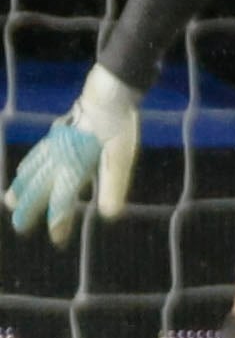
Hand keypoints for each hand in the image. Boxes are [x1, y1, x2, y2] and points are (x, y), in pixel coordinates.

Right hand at [7, 68, 141, 242]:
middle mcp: (58, 160)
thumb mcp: (120, 159)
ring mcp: (54, 147)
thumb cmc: (117, 129)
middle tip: (20, 227)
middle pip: (38, 189)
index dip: (59, 221)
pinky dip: (26, 167)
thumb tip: (109, 214)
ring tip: (10, 203)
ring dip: (21, 189)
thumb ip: (113, 186)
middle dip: (29, 209)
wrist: (107, 97)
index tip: (57, 240)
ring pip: (31, 172)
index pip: (62, 200)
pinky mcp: (55, 136)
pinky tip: (21, 171)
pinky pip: (35, 155)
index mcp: (73, 168)